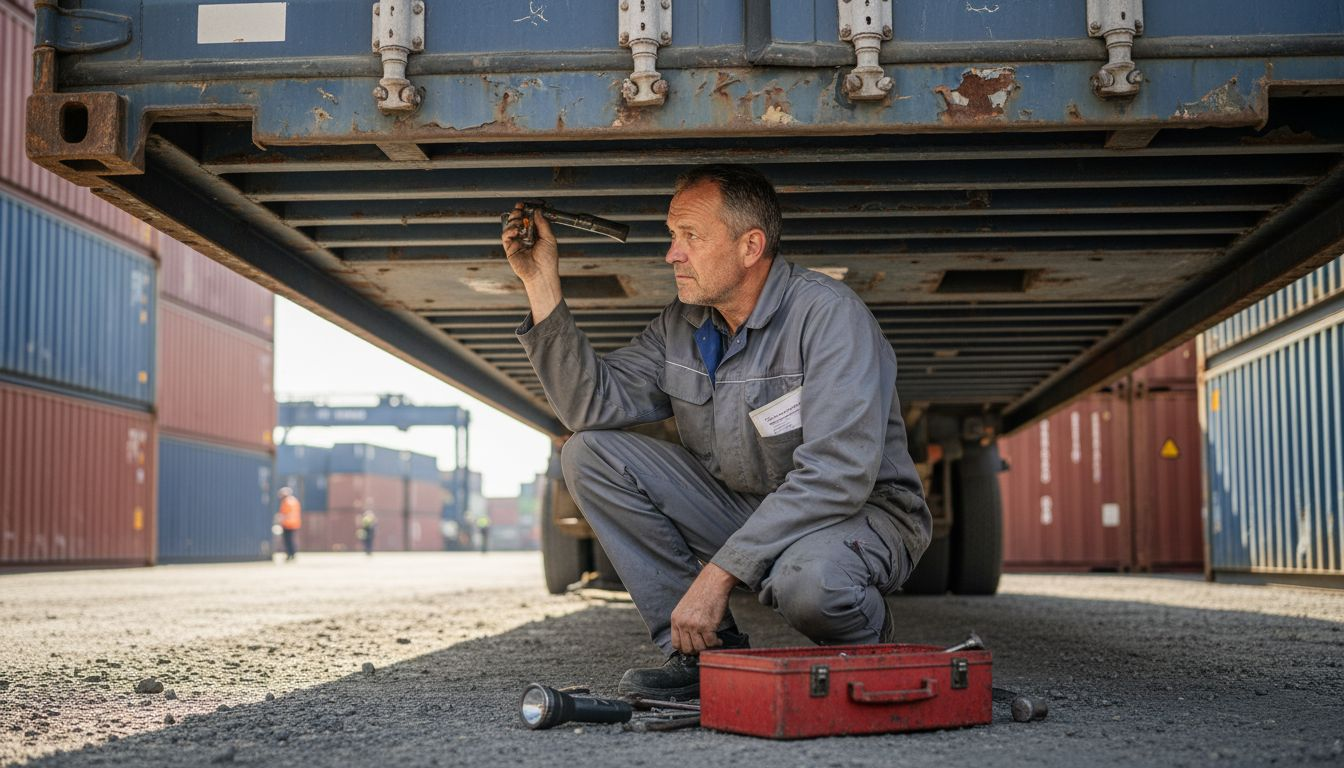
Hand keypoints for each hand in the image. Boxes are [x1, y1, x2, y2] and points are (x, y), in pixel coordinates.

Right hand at [501, 203, 562, 321]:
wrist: (541, 274)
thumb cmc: (548, 260)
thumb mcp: (549, 238)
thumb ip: (542, 224)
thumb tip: (537, 211)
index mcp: (535, 234)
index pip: (528, 219)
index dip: (525, 211)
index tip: (524, 204)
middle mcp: (525, 237)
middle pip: (517, 220)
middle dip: (517, 213)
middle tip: (519, 209)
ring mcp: (517, 242)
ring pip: (510, 226)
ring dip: (513, 221)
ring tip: (519, 222)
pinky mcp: (510, 248)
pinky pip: (505, 236)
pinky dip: (509, 230)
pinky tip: (516, 231)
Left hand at [669, 563, 738, 654]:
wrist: (713, 583)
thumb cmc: (702, 593)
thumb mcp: (685, 607)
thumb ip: (684, 622)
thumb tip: (689, 638)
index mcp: (675, 619)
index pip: (676, 643)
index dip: (685, 649)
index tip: (693, 648)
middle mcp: (683, 623)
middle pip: (687, 648)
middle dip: (697, 650)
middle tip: (704, 646)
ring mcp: (694, 625)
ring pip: (699, 648)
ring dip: (708, 647)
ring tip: (713, 642)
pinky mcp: (707, 626)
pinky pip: (711, 643)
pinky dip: (716, 644)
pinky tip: (719, 640)